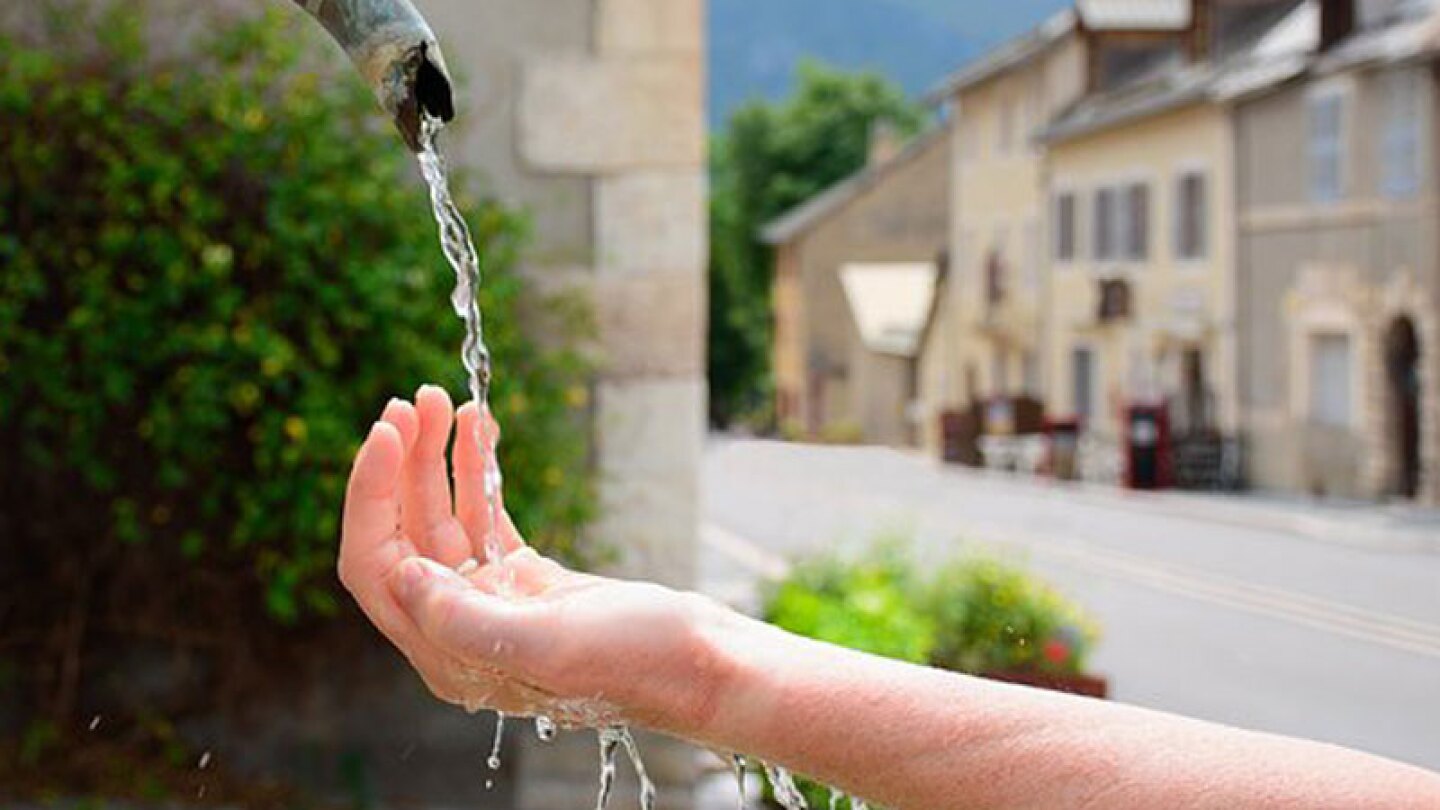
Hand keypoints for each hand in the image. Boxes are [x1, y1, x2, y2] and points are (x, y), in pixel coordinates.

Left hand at [338, 386, 728, 732]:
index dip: (369, 497)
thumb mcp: (550, 644)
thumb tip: (403, 576)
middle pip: (404, 534)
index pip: (377, 567)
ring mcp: (494, 601)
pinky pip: (484, 515)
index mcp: (449, 656)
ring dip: (436, 457)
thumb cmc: (637, 661)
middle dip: (402, 464)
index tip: (386, 431)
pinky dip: (475, 469)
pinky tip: (476, 426)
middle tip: (413, 400)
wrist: (704, 663)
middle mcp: (460, 630)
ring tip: (439, 398)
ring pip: (443, 517)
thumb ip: (466, 622)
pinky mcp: (528, 579)